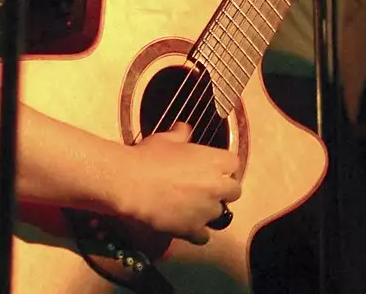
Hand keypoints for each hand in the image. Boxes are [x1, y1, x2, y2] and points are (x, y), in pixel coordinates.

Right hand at [118, 122, 240, 243]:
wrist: (131, 183)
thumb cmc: (149, 156)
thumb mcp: (166, 139)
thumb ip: (181, 134)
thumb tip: (184, 128)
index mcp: (215, 160)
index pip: (234, 163)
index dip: (223, 166)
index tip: (212, 168)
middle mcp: (217, 186)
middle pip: (234, 191)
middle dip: (223, 190)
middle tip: (206, 189)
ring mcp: (206, 209)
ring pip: (221, 214)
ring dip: (210, 211)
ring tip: (193, 208)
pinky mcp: (193, 228)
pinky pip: (204, 236)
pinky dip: (197, 233)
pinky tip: (186, 226)